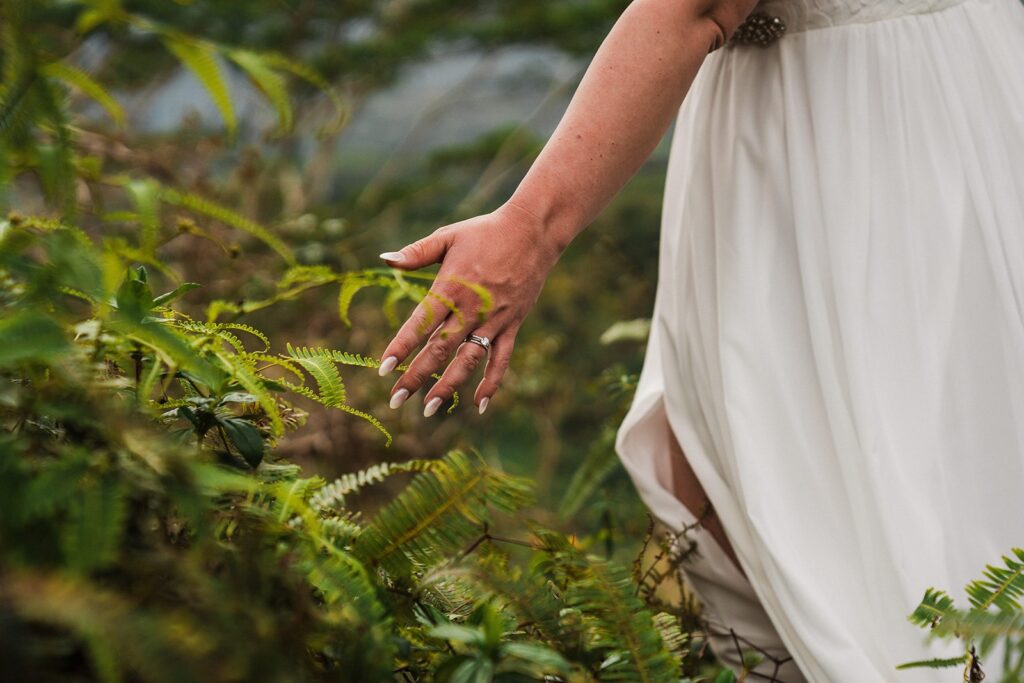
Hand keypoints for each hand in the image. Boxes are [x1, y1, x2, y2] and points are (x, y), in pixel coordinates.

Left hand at [377, 201, 562, 416]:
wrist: (533, 232)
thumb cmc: (485, 232)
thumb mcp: (448, 236)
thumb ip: (416, 252)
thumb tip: (384, 259)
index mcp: (450, 288)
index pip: (420, 324)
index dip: (401, 347)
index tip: (383, 369)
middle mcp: (471, 309)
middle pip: (439, 350)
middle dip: (416, 376)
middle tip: (395, 400)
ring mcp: (494, 321)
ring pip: (468, 361)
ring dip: (448, 387)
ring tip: (428, 409)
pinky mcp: (512, 325)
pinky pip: (501, 359)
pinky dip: (492, 383)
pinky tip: (479, 404)